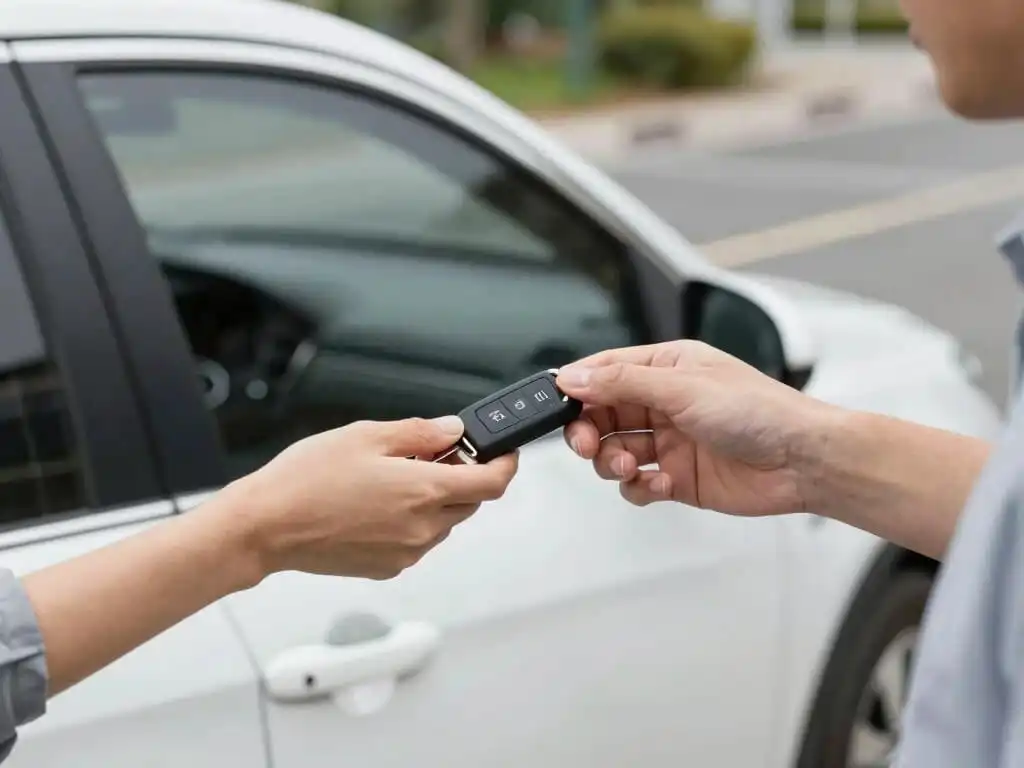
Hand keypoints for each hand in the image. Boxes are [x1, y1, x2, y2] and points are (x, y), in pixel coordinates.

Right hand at [218, 416, 518, 580]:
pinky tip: (376, 504)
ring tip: (392, 478)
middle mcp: (422, 528)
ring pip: (443, 522)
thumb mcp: (366, 435)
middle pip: (469, 502)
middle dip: (462, 477)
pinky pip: (417, 540)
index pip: (492, 484)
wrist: (264, 527)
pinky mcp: (388, 567)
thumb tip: (453, 432)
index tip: (504, 452)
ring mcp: (406, 552)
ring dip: (434, 499)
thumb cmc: (305, 480)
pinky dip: (412, 521)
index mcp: (424, 491)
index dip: (505, 464)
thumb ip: (420, 433)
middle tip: (433, 454)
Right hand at [556, 341, 838, 515]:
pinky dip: (640, 487)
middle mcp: (665, 403)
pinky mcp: (679, 478)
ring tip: (632, 465)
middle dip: (589, 431)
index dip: (578, 387)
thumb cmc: (762, 412)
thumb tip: (574, 378)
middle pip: (602, 415)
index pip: (605, 372)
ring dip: (613, 462)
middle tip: (587, 444)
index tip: (556, 405)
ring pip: (615, 452)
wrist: (804, 462)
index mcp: (666, 368)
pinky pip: (638, 485)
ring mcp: (671, 442)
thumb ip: (623, 385)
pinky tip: (661, 484)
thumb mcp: (683, 388)